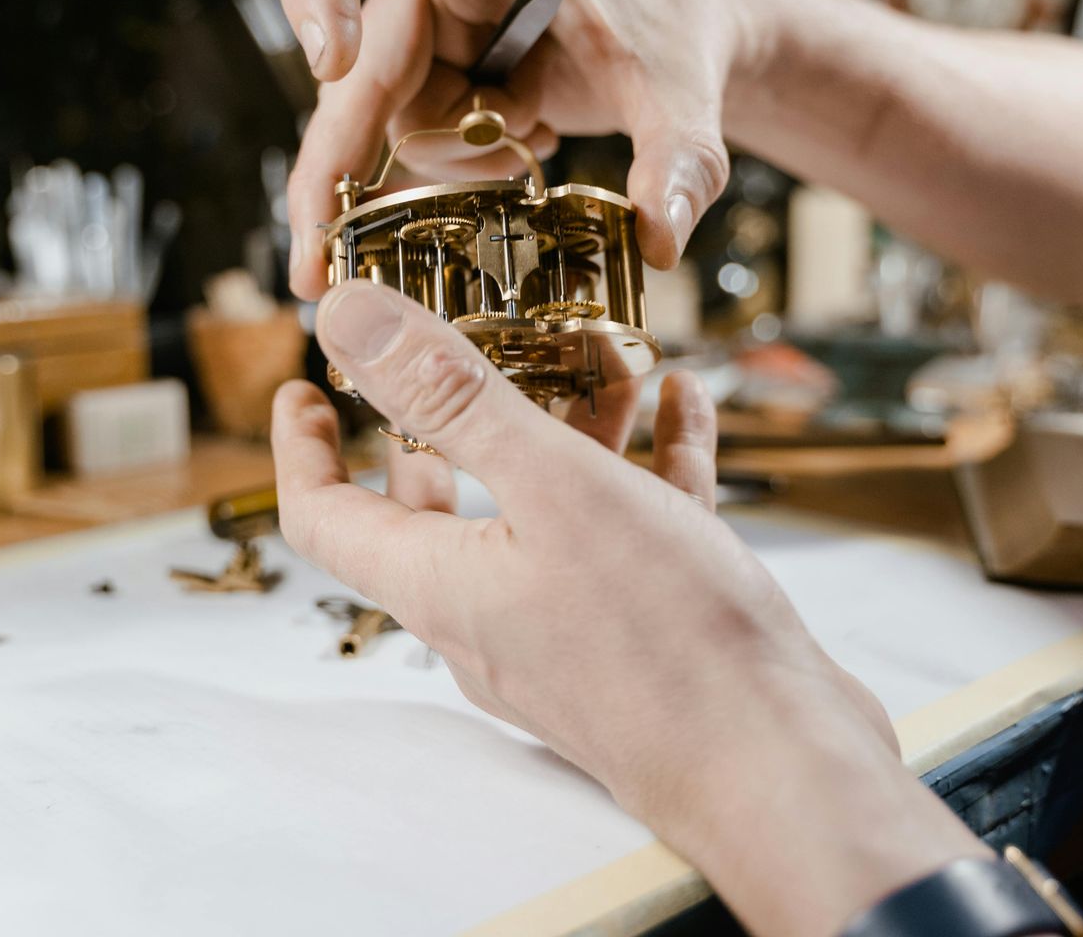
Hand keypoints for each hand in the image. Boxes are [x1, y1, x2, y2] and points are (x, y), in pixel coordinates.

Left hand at [271, 281, 988, 936]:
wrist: (778, 764)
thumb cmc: (668, 645)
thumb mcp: (552, 485)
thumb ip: (451, 396)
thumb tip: (349, 319)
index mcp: (441, 584)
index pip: (326, 517)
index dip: (303, 449)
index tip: (304, 386)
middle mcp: (490, 612)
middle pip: (440, 506)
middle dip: (453, 419)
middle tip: (469, 350)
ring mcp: (566, 626)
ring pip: (543, 507)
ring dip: (567, 427)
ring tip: (607, 356)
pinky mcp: (639, 631)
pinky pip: (624, 532)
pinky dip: (644, 466)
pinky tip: (684, 410)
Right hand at [277, 0, 747, 298]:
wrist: (688, 40)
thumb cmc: (676, 28)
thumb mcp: (684, 91)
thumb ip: (679, 156)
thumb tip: (660, 237)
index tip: (332, 62)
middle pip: (352, 60)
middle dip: (341, 158)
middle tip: (320, 258)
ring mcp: (432, 29)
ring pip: (384, 117)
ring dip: (449, 158)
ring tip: (532, 146)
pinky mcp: (437, 76)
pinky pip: (410, 139)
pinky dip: (454, 169)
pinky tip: (516, 158)